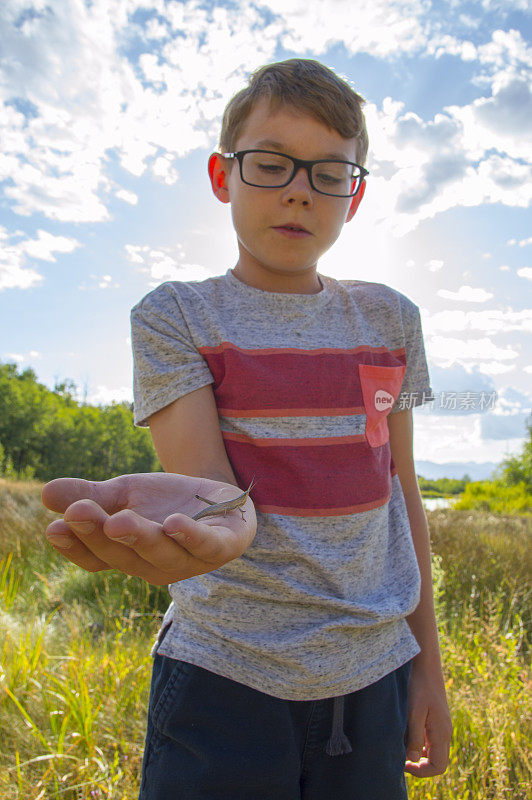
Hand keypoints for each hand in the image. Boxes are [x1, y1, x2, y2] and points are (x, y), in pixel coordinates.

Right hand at [42, 473, 256, 585]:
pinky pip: (205, 547)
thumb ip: (91, 495)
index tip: (55, 527)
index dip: (75, 547)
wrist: (220, 499)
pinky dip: (191, 537)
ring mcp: (189, 560)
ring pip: (162, 554)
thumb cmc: (166, 503)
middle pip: (123, 556)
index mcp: (127, 556)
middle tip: (79, 511)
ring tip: (120, 520)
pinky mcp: (221, 547)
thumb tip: (45, 492)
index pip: (95, 559)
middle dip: (100, 535)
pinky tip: (175, 524)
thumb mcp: (125, 494)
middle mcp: (154, 565)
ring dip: (140, 538)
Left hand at [404, 658, 451, 776]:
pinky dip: (418, 742)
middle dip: (419, 764)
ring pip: (433, 751)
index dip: (422, 772)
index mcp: (442, 733)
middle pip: (437, 761)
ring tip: (400, 745)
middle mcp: (445, 732)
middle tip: (399, 758)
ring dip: (418, 754)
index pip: (439, 767)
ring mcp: (441, 725)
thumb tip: (413, 759)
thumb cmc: (419, 685)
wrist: (425, 663)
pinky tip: (404, 733)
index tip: (403, 764)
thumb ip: (415, 736)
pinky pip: (430, 739)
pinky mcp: (436, 718)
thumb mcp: (414, 711)